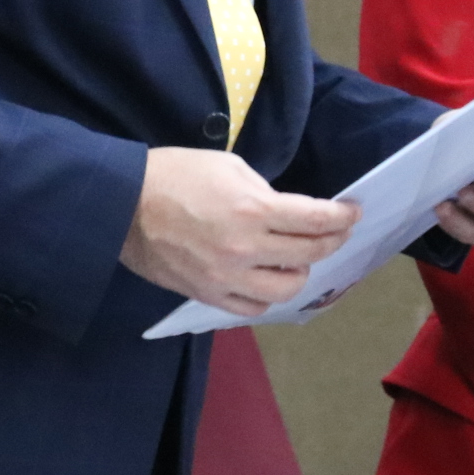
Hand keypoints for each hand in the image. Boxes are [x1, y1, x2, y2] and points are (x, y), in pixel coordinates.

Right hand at [119, 147, 356, 312]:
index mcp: (253, 209)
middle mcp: (246, 248)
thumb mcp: (229, 167)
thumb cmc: (174, 175)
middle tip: (336, 232)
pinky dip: (266, 295)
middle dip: (331, 241)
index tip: (352, 212)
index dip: (342, 217)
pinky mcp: (207, 294)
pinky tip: (266, 279)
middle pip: (309, 254)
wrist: (121, 204)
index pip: (316, 220)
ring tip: (297, 259)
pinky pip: (251, 307)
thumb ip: (264, 192)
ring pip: (286, 290)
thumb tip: (287, 213)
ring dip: (300, 273)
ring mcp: (226, 277)